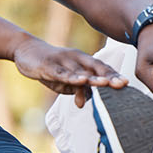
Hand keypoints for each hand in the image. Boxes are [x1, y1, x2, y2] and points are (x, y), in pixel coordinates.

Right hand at [10, 38, 126, 107]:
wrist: (26, 49)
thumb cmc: (51, 66)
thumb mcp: (64, 80)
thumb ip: (75, 89)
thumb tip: (83, 103)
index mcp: (83, 61)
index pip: (101, 68)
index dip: (113, 75)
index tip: (126, 84)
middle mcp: (76, 59)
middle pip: (95, 68)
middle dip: (109, 76)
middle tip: (122, 84)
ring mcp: (62, 61)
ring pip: (79, 70)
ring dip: (93, 77)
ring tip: (105, 84)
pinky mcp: (48, 65)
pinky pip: (61, 72)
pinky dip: (71, 77)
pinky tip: (79, 80)